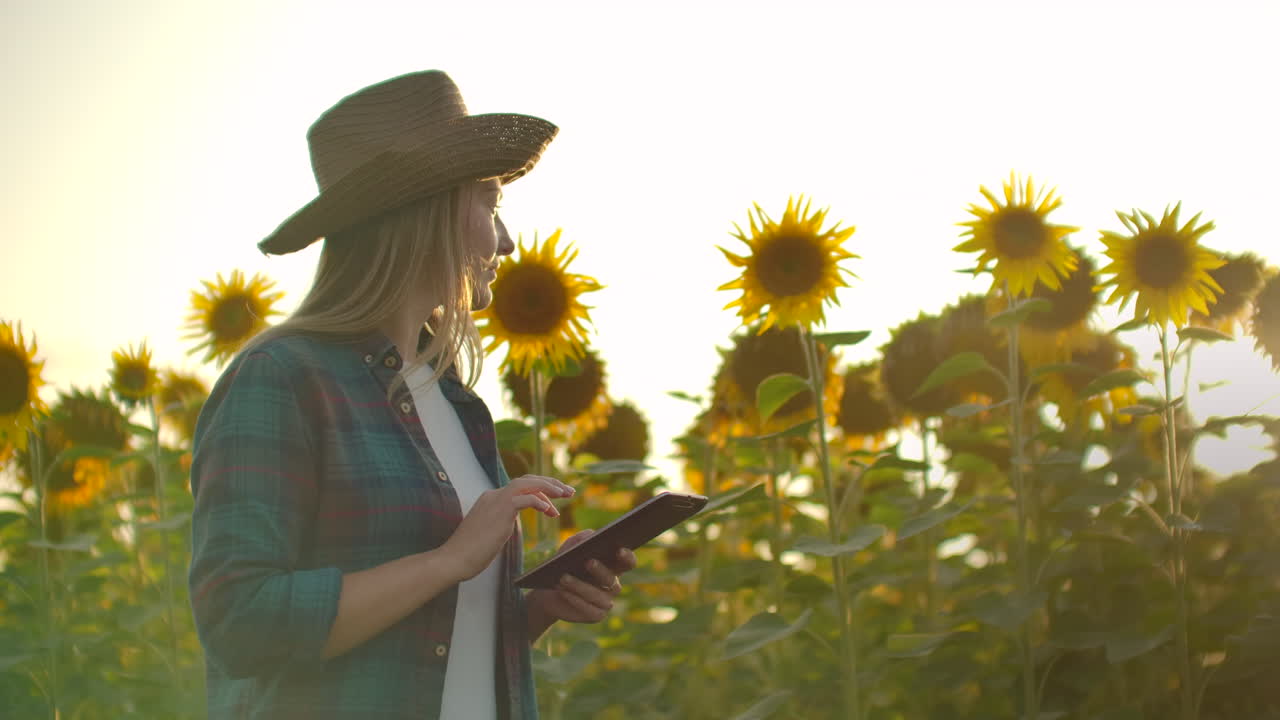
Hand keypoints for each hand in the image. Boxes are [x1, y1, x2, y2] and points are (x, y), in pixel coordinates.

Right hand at [441, 475, 572, 581]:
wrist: (453, 560)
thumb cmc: (469, 553)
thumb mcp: (488, 533)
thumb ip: (499, 523)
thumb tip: (508, 524)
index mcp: (491, 499)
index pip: (520, 487)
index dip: (541, 492)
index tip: (555, 504)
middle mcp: (493, 495)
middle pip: (527, 480)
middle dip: (550, 483)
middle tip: (568, 491)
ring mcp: (496, 501)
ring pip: (528, 484)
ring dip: (549, 487)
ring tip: (565, 494)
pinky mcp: (500, 510)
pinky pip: (526, 498)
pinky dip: (540, 501)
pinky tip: (550, 511)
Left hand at [527, 530, 637, 629]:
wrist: (548, 590)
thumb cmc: (563, 564)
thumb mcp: (569, 547)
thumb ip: (581, 539)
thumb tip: (591, 536)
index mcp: (613, 566)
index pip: (628, 562)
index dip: (627, 557)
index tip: (619, 550)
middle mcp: (613, 585)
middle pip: (612, 579)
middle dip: (599, 570)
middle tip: (587, 562)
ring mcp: (606, 602)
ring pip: (598, 596)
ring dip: (580, 586)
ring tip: (563, 578)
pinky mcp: (596, 615)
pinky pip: (589, 610)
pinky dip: (575, 600)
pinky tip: (564, 591)